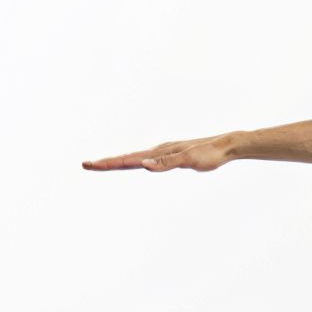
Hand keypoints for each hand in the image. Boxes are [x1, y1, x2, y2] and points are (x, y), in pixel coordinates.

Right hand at [82, 133, 234, 172]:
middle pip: (127, 158)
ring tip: (102, 165)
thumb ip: (167, 163)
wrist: (225, 146)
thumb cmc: (209, 154)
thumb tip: (144, 165)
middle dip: (106, 163)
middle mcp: (158, 151)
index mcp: (158, 153)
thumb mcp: (189, 160)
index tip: (89, 165)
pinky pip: (148, 161)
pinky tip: (135, 165)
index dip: (108, 163)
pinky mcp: (172, 158)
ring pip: (135, 159)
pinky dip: (136, 163)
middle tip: (86, 165)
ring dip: (118, 162)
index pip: (128, 160)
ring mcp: (164, 154)